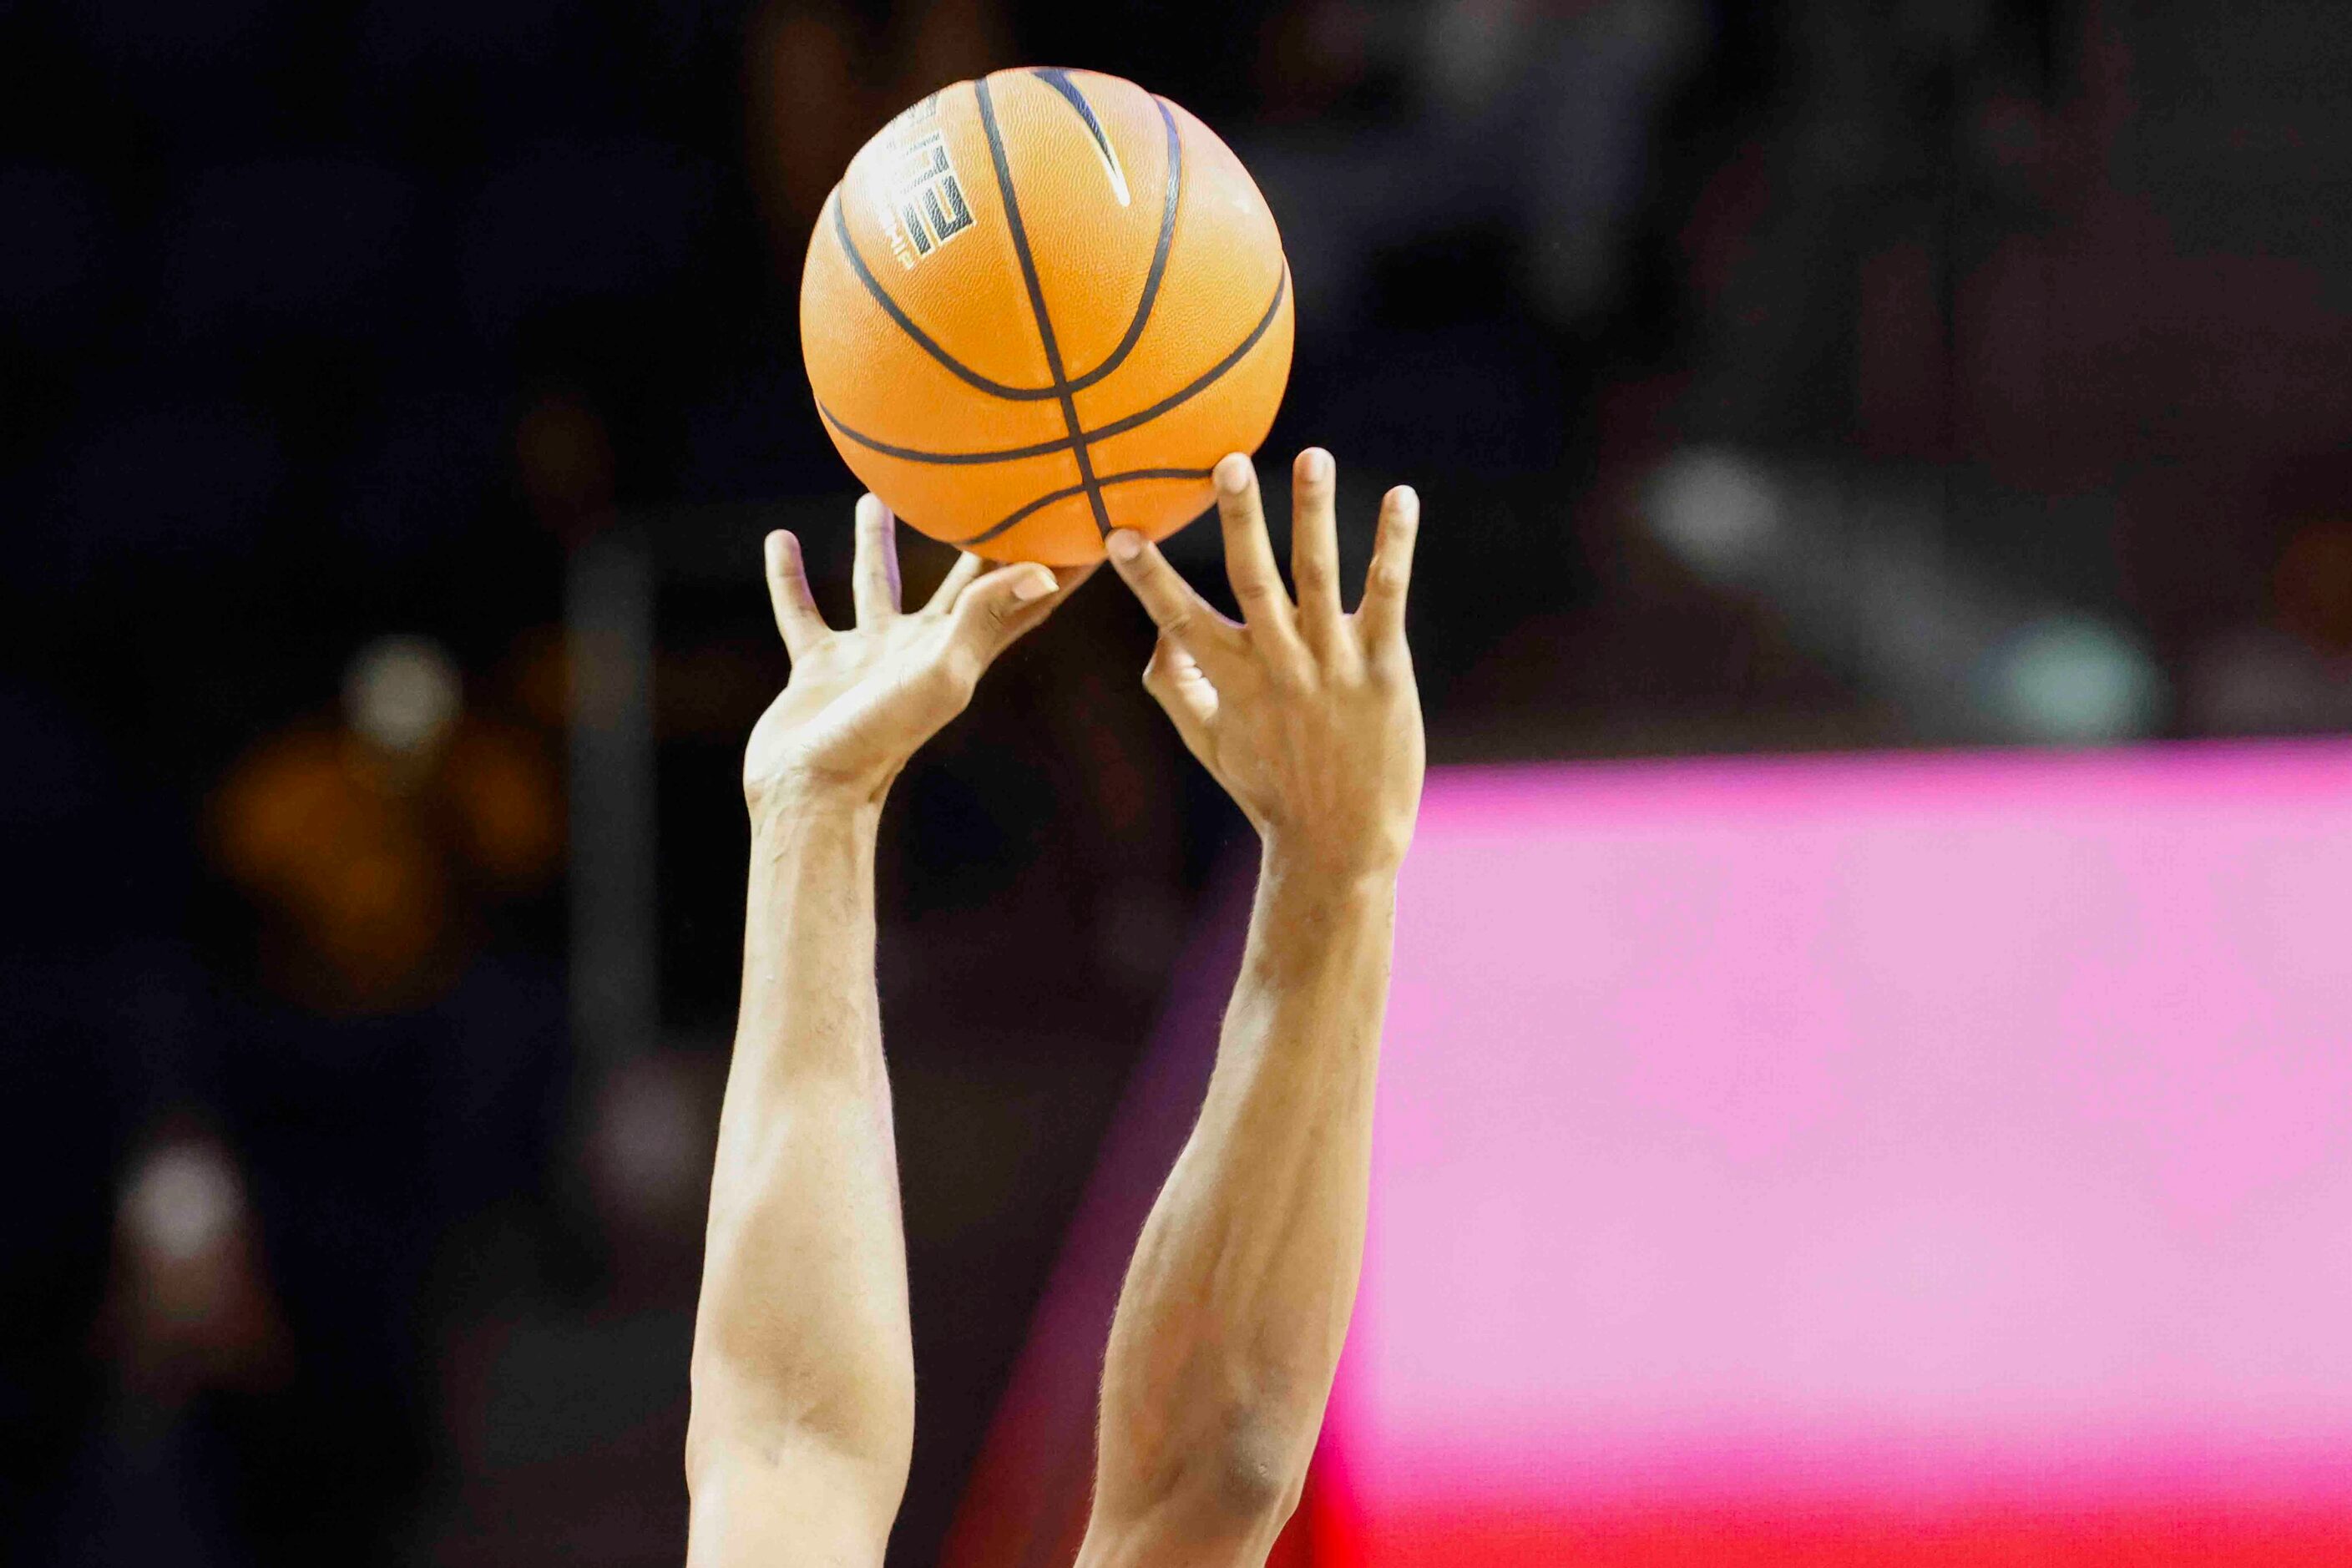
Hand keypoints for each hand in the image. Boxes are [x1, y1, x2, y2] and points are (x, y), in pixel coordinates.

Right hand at [746, 495, 1091, 809]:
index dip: (1056, 560)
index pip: (1023, 595)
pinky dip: (790, 578)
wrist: (811, 790)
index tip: (1077, 517)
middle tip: (986, 487)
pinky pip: (803, 610)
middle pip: (956, 581)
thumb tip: (1044, 568)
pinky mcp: (820, 667)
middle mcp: (921, 649)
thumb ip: (983, 618)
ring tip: (874, 494)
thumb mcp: (941, 673)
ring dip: (874, 544)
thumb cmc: (881, 736)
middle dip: (972, 538)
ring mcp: (869, 657)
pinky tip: (779, 539)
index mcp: (962, 649)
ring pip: (875, 584)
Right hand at [1106, 449, 1423, 878]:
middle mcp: (1278, 664)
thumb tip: (1153, 632)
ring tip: (1311, 454)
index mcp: (1231, 679)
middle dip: (1240, 518)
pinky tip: (1401, 497)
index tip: (1117, 530)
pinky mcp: (1383, 667)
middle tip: (1227, 461)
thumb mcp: (1208, 743)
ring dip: (1313, 512)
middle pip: (1253, 578)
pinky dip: (1394, 545)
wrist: (1341, 844)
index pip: (1178, 616)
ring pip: (1319, 574)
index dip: (1147, 575)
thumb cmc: (1270, 792)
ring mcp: (1332, 663)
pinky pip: (1387, 594)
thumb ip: (1174, 686)